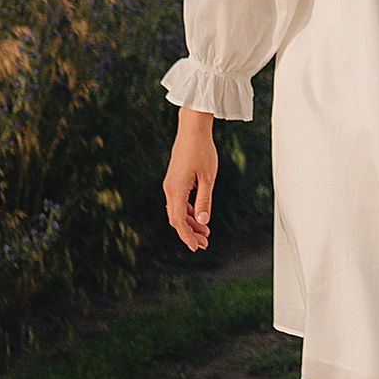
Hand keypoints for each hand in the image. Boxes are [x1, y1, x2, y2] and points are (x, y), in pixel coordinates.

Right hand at [163, 110, 218, 252]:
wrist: (192, 130)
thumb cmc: (202, 151)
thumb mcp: (208, 178)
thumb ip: (204, 201)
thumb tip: (202, 222)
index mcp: (176, 190)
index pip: (178, 221)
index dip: (187, 237)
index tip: (196, 248)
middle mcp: (170, 189)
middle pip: (176, 219)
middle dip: (190, 233)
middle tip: (205, 243)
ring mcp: (171, 184)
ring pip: (177, 211)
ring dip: (190, 223)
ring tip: (205, 232)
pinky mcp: (174, 180)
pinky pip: (179, 202)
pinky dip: (188, 212)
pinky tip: (199, 216)